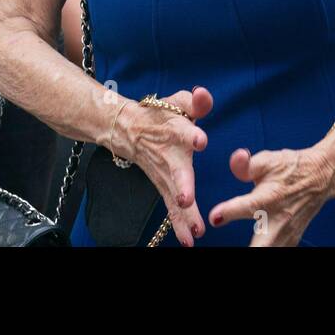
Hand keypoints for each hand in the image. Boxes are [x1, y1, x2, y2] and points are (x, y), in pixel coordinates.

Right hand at [116, 86, 212, 246]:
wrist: (130, 131)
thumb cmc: (161, 116)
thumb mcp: (177, 102)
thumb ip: (195, 101)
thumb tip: (205, 94)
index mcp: (175, 130)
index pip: (183, 130)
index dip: (192, 134)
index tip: (201, 140)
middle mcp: (169, 155)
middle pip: (177, 171)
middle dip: (182, 185)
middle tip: (186, 199)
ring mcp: (166, 174)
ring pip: (174, 195)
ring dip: (184, 214)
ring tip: (195, 230)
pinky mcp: (165, 187)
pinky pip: (172, 209)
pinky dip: (179, 226)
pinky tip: (189, 241)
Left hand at [208, 135, 334, 245]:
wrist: (320, 177)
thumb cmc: (289, 167)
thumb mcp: (267, 160)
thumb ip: (246, 164)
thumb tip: (235, 158)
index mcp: (269, 197)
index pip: (247, 207)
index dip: (228, 212)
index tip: (214, 217)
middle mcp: (278, 219)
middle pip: (262, 245)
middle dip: (249, 250)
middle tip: (224, 250)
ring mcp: (287, 233)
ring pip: (270, 251)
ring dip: (254, 251)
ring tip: (232, 253)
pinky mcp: (291, 239)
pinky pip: (278, 251)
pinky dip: (266, 251)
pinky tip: (254, 248)